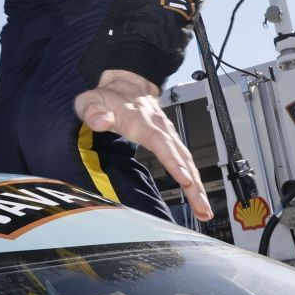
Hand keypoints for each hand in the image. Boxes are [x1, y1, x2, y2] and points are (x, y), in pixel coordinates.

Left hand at [73, 70, 211, 220]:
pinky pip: (186, 161)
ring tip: (204, 211)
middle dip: (193, 183)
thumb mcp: (90, 100)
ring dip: (198, 187)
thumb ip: (92, 111)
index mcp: (139, 120)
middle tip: (202, 207)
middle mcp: (159, 127)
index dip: (173, 161)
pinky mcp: (172, 141)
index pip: (159, 141)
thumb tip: (101, 121)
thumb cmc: (108, 96)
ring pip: (188, 161)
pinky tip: (198, 198)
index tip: (184, 179)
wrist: (127, 83)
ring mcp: (168, 133)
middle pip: (181, 156)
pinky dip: (194, 181)